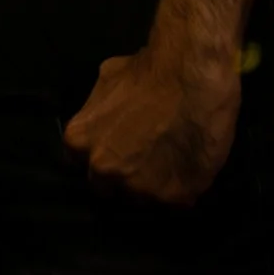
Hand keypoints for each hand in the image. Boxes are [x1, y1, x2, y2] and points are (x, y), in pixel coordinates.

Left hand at [62, 44, 240, 205]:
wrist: (193, 77)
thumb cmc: (149, 72)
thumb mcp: (108, 82)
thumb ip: (98, 110)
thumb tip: (103, 118)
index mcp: (79, 142)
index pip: (82, 165)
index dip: (104, 159)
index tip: (120, 154)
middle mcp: (103, 170)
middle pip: (110, 188)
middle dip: (125, 176)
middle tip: (147, 159)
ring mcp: (138, 188)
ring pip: (143, 199)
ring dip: (155, 185)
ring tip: (173, 162)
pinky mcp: (173, 196)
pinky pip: (176, 202)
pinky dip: (184, 189)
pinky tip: (192, 166)